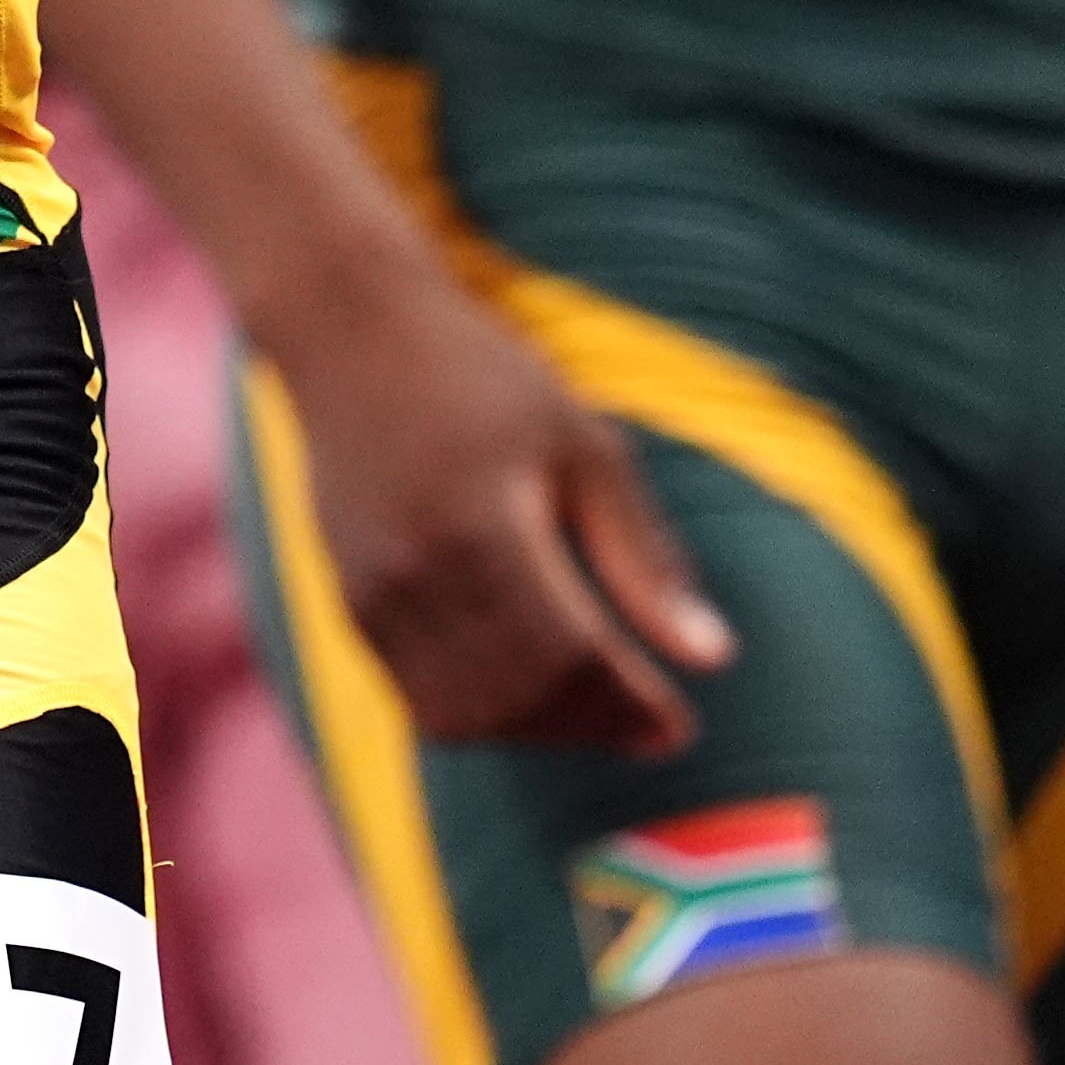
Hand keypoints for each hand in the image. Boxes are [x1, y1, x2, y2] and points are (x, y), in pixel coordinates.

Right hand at [264, 252, 734, 750]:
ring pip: (466, 716)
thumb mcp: (583, 445)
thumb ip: (644, 557)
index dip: (631, 706)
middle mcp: (416, 572)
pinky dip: (484, 714)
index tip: (678, 728)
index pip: (569, 657)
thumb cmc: (480, 376)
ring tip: (592, 710)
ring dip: (539, 730)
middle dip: (593, 726)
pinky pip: (421, 699)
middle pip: (520, 698)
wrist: (349, 334)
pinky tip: (528, 688)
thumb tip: (714, 658)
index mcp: (482, 525)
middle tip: (647, 725)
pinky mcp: (350, 603)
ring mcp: (373, 594)